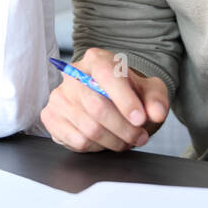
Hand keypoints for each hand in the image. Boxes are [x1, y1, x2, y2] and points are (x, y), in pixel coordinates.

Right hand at [40, 47, 169, 152]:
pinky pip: (77, 140)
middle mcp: (73, 75)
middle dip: (124, 129)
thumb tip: (156, 113)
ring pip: (89, 128)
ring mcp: (59, 97)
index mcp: (97, 60)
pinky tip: (106, 141)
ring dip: (114, 141)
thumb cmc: (128, 93)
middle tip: (140, 137)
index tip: (140, 120)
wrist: (108, 99)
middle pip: (97, 107)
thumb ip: (156, 99)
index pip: (107, 76)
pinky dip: (97, 147)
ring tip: (126, 140)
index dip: (125, 101)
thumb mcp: (149, 90)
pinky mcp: (51, 117)